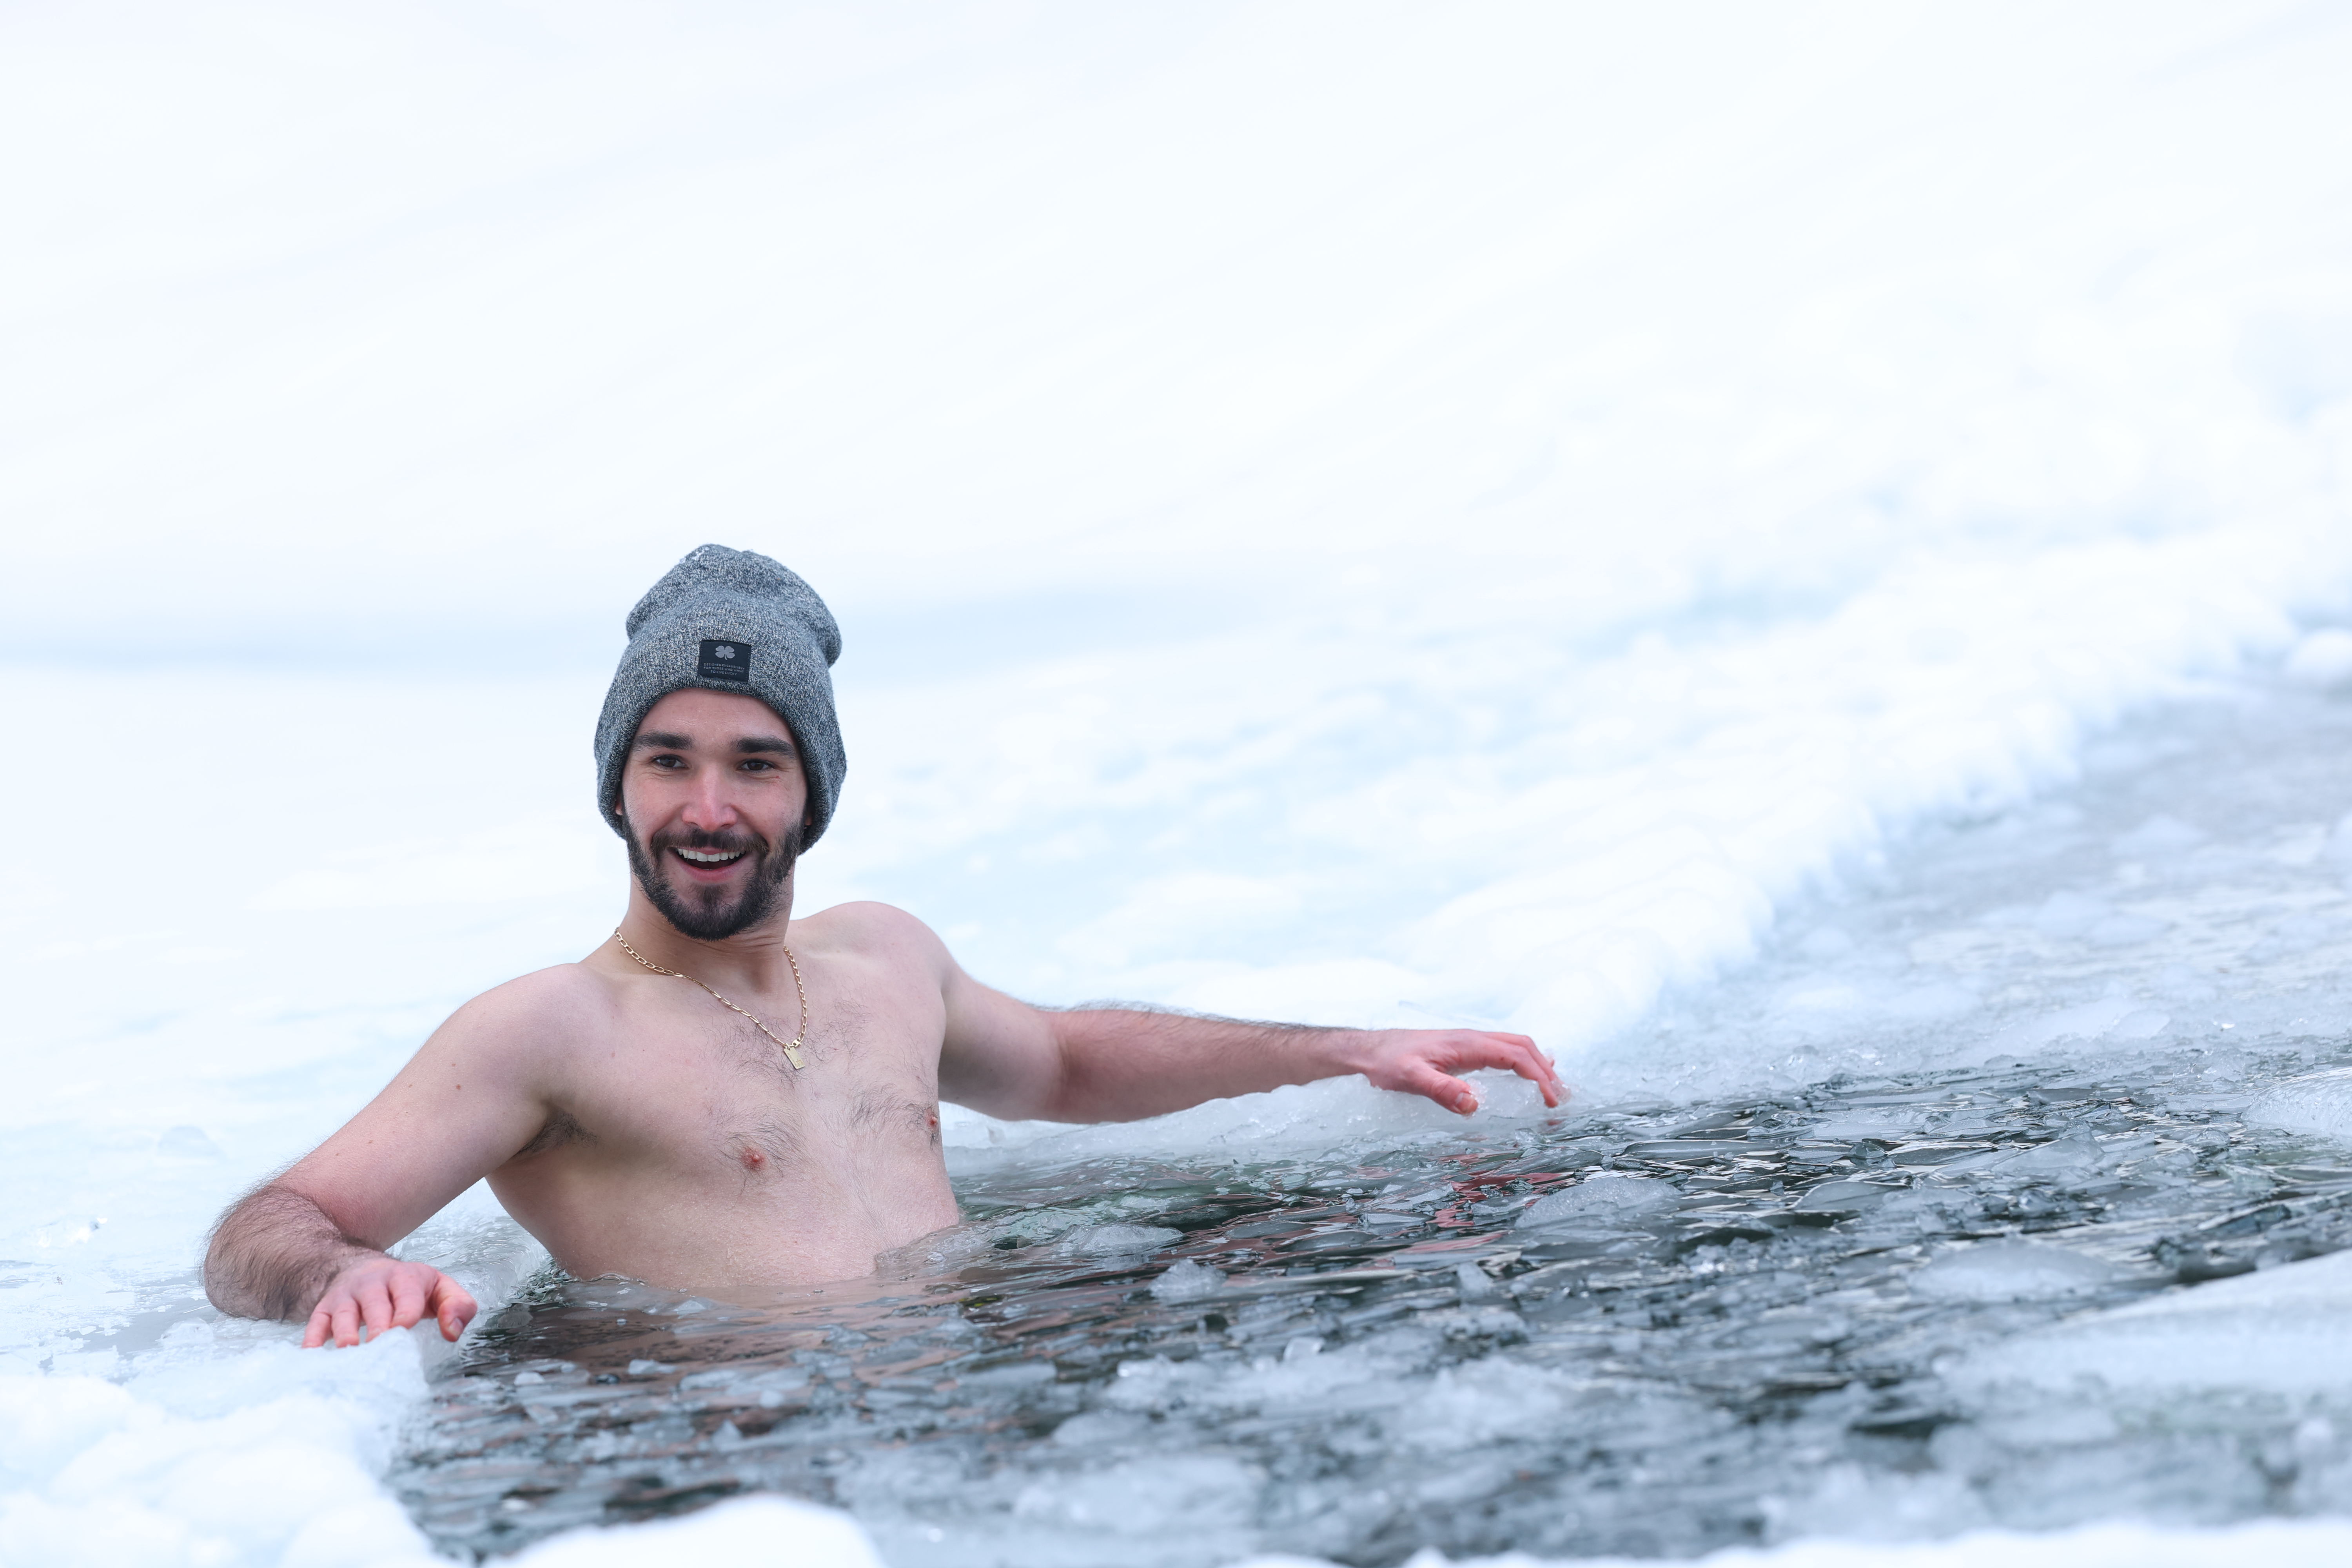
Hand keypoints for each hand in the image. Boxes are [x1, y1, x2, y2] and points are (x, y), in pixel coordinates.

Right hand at [302, 1254, 477, 1348]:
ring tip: (350, 1351)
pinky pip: (315, 1322)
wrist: (367, 1270)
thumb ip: (459, 1306)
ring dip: (345, 1333)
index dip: (406, 1311)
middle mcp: (373, 1283)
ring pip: (343, 1314)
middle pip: (374, 1304)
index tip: (404, 1329)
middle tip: (380, 1347)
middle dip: (377, 1325)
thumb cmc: (410, 1289)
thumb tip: (452, 1332)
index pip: (407, 1294)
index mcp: (405, 1278)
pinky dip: (313, 1339)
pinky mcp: (325, 1308)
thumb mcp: (441, 1289)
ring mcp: (347, 1296)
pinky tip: (314, 1356)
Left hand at [1355, 1029, 1562, 1114]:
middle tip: (1561, 1098)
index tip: (1551, 1100)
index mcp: (1467, 1044)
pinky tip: (1529, 1072)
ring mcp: (1469, 1042)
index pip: (1515, 1055)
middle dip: (1546, 1070)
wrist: (1369, 1049)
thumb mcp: (1411, 1079)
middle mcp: (1473, 1038)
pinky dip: (1523, 1060)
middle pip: (1522, 1046)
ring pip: (1514, 1046)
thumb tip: (1475, 1104)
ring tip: (1554, 1088)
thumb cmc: (1388, 1063)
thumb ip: (1441, 1090)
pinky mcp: (1463, 1049)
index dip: (1538, 1076)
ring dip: (1537, 1064)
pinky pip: (1502, 1050)